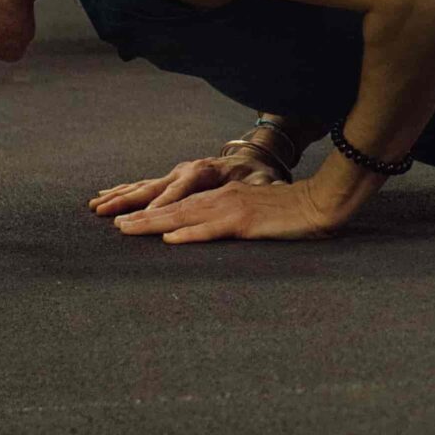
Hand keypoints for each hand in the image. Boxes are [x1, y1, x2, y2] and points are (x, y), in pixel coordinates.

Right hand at [88, 147, 289, 219]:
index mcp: (205, 171)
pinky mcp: (170, 180)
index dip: (168, 203)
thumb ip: (260, 186)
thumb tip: (266, 189)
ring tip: (96, 206)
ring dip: (119, 197)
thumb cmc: (258, 174)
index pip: (183, 190)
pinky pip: (142, 187)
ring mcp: (175, 174)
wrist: (251, 158)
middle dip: (131, 202)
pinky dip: (123, 191)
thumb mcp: (264, 180)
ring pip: (142, 187)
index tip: (152, 216)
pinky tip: (104, 197)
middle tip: (110, 215)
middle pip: (154, 188)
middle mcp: (185, 171)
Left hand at [105, 174, 349, 245]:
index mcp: (224, 196)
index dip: (153, 211)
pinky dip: (190, 233)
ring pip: (185, 216)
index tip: (127, 219)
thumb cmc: (293, 212)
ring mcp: (233, 208)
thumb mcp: (258, 214)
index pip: (182, 204)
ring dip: (154, 223)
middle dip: (141, 216)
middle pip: (175, 208)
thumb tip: (214, 230)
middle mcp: (223, 197)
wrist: (321, 203)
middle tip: (113, 225)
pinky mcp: (246, 221)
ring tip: (128, 230)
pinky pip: (213, 229)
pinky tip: (171, 238)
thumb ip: (235, 219)